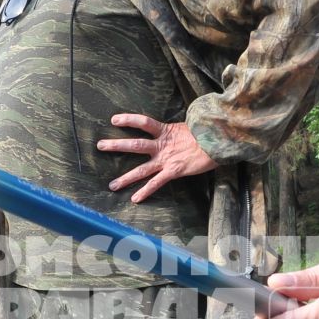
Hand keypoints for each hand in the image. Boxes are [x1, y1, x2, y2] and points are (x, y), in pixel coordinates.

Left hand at [98, 115, 216, 202]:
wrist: (218, 142)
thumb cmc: (205, 134)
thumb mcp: (189, 126)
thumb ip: (176, 130)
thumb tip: (175, 127)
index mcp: (165, 131)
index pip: (143, 122)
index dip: (128, 119)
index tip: (114, 120)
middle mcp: (162, 145)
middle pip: (135, 144)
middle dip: (116, 145)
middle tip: (100, 146)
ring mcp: (166, 159)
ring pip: (142, 168)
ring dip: (126, 178)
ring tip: (112, 185)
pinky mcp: (174, 171)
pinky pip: (157, 183)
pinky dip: (145, 191)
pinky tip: (135, 199)